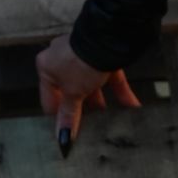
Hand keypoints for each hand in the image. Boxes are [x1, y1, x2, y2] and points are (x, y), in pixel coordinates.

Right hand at [36, 32, 141, 152]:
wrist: (107, 39)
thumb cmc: (81, 64)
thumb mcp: (73, 93)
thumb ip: (68, 114)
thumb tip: (62, 137)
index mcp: (46, 68)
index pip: (49, 99)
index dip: (60, 117)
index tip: (69, 132)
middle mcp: (62, 60)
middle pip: (71, 93)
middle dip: (84, 110)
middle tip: (91, 127)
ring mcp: (83, 57)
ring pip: (91, 86)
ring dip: (102, 103)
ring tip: (110, 120)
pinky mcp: (103, 57)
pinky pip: (109, 79)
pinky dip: (119, 92)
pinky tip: (131, 107)